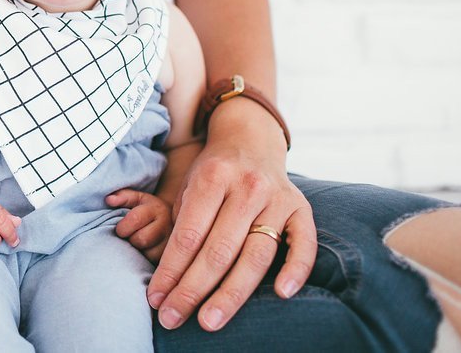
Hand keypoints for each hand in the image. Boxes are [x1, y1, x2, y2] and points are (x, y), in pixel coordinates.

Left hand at [106, 189, 172, 263]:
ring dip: (138, 251)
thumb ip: (123, 197)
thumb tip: (109, 200)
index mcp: (156, 209)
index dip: (123, 227)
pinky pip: (154, 263)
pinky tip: (145, 252)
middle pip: (141, 239)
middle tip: (129, 237)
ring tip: (138, 244)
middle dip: (130, 239)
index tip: (120, 229)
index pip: (135, 219)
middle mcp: (167, 226)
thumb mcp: (136, 199)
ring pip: (148, 254)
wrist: (172, 222)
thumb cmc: (146, 210)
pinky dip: (145, 260)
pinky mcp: (171, 257)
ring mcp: (172, 244)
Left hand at [145, 100, 315, 331]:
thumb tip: (167, 278)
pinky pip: (304, 243)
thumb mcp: (189, 187)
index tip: (156, 298)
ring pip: (255, 254)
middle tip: (173, 318)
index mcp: (212, 178)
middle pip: (218, 250)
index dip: (171, 271)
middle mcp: (246, 187)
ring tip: (209, 320)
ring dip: (230, 294)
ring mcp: (277, 198)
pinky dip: (296, 269)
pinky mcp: (302, 207)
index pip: (188, 235)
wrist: (250, 139)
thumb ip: (183, 225)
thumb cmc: (213, 173)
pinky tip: (281, 294)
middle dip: (192, 289)